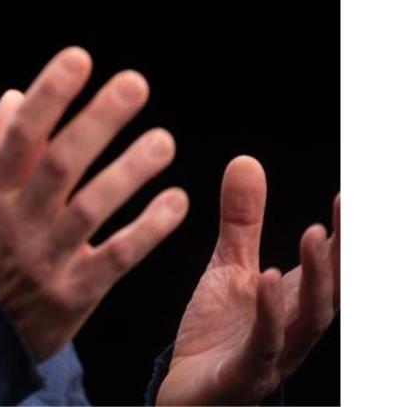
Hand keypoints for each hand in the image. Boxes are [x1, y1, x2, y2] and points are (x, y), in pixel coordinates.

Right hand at [0, 47, 188, 360]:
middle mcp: (18, 221)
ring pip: (92, 208)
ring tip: (164, 141)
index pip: (20, 135)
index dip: (49, 95)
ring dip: (130, 171)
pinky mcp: (76, 292)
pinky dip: (148, 229)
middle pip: (60, 164)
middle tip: (134, 83)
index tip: (78, 58)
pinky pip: (118, 256)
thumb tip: (15, 94)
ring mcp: (47, 258)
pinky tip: (176, 201)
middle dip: (97, 121)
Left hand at [156, 156, 339, 404]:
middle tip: (350, 203)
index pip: (331, 263)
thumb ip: (243, 222)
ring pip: (309, 318)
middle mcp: (296, 328)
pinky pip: (264, 345)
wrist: (187, 396)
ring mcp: (276, 354)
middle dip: (345, 249)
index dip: (347, 229)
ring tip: (314, 234)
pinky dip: (270, 314)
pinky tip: (266, 279)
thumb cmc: (219, 334)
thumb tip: (247, 160)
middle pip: (332, 287)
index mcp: (295, 301)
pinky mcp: (245, 375)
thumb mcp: (228, 268)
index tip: (355, 187)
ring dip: (317, 277)